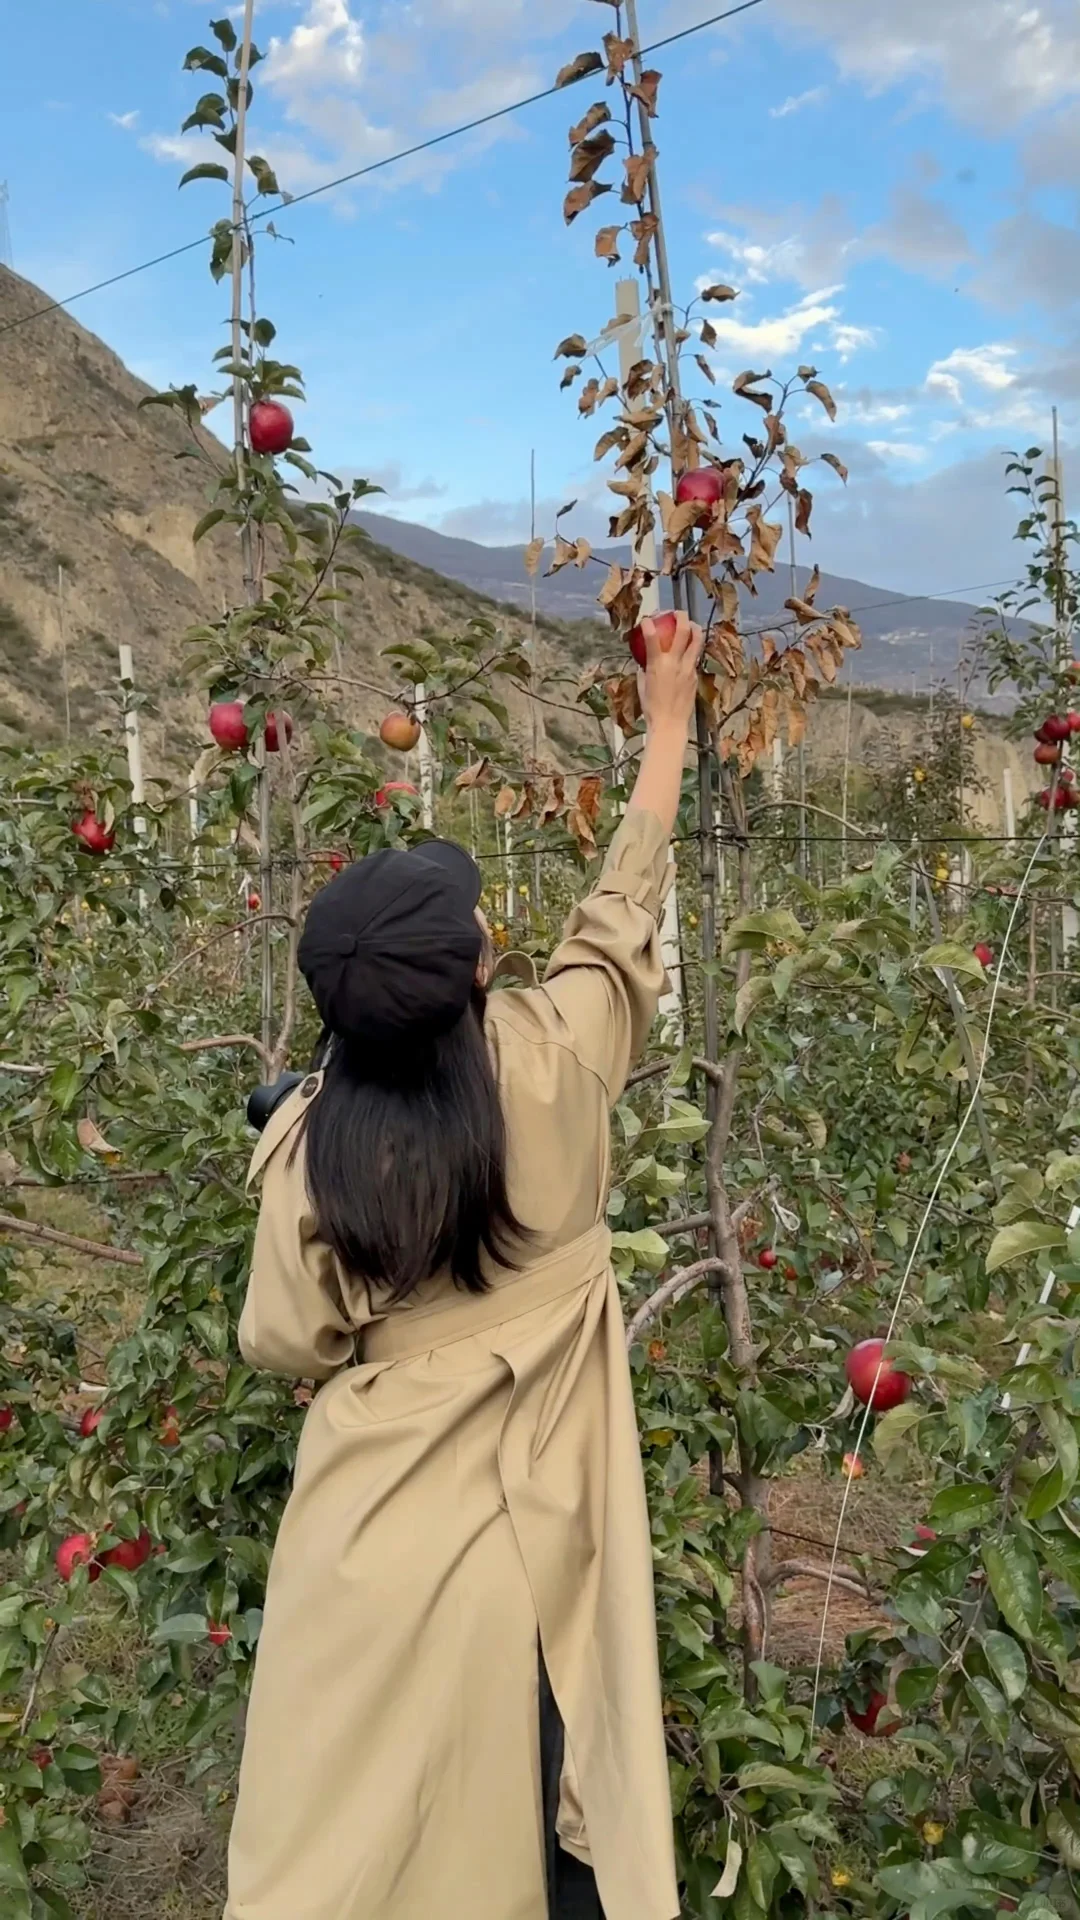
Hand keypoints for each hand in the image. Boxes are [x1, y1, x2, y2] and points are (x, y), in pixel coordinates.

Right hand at [637, 611, 701, 737]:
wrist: (670, 723)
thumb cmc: (652, 707)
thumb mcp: (642, 685)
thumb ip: (644, 669)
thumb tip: (645, 660)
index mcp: (657, 665)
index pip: (652, 637)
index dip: (648, 624)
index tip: (646, 619)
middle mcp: (675, 663)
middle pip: (683, 631)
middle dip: (681, 616)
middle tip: (678, 612)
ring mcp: (688, 669)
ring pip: (696, 641)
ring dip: (694, 628)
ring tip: (691, 625)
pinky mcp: (695, 676)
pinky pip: (695, 658)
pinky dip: (691, 651)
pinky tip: (689, 651)